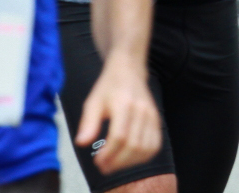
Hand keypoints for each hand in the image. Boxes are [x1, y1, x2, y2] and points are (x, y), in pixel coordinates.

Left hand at [75, 57, 161, 174]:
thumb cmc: (108, 87)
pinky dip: (143, 157)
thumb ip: (88, 123)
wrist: (129, 71)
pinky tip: (130, 158)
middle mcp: (142, 110)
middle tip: (104, 167)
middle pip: (134, 145)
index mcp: (124, 104)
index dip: (109, 153)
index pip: (120, 136)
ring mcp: (152, 116)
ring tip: (115, 164)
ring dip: (130, 162)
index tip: (97, 161)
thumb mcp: (93, 101)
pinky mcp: (157, 121)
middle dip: (118, 161)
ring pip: (146, 148)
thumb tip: (81, 144)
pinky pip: (155, 145)